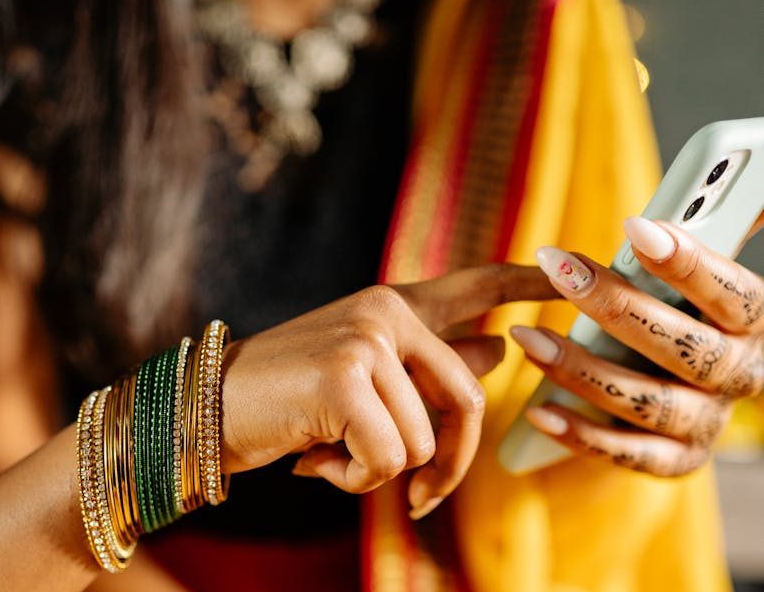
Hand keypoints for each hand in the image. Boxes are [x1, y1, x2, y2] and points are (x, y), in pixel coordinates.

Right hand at [220, 264, 554, 518]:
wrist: (205, 407)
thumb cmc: (288, 399)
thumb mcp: (364, 381)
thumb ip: (430, 366)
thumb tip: (498, 349)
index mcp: (393, 307)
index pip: (472, 288)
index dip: (521, 283)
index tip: (562, 269)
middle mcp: (386, 311)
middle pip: (466, 401)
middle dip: (451, 465)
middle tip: (422, 499)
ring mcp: (367, 338)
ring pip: (422, 442)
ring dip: (378, 471)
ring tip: (328, 452)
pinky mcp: (346, 376)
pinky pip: (387, 458)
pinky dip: (354, 479)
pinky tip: (314, 459)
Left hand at [512, 217, 763, 476]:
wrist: (681, 384)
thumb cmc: (680, 308)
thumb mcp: (694, 273)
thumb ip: (703, 234)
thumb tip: (721, 178)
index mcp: (754, 325)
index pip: (736, 294)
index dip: (689, 263)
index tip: (635, 228)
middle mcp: (739, 377)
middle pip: (685, 348)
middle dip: (616, 306)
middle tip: (558, 268)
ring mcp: (706, 423)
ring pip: (647, 402)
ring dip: (581, 369)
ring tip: (526, 337)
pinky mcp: (675, 459)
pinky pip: (628, 454)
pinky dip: (582, 435)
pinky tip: (540, 411)